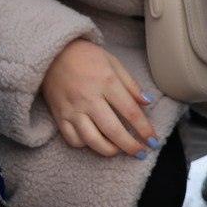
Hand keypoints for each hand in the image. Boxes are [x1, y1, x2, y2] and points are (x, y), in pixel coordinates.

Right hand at [41, 39, 158, 158]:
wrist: (53, 52)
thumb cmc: (86, 56)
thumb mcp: (113, 62)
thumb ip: (130, 84)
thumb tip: (148, 102)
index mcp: (106, 81)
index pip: (131, 112)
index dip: (144, 129)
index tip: (153, 141)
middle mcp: (89, 97)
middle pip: (113, 130)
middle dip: (130, 146)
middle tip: (141, 153)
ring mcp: (72, 108)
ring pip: (92, 140)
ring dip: (109, 150)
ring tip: (119, 149)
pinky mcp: (59, 116)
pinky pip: (73, 139)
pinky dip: (86, 145)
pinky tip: (95, 141)